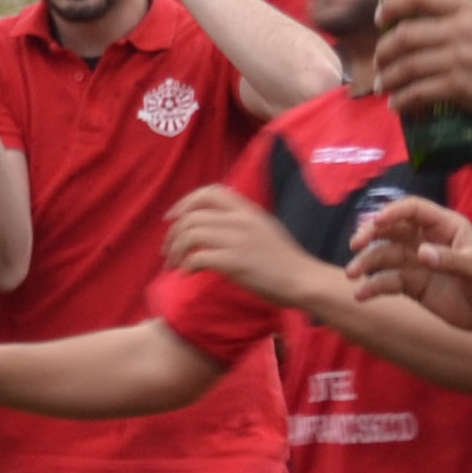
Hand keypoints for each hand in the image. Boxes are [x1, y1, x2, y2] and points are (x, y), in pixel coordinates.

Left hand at [165, 184, 336, 312]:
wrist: (303, 280)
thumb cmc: (284, 260)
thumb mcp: (264, 227)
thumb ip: (241, 220)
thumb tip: (215, 221)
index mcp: (247, 210)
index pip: (208, 192)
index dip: (185, 202)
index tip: (173, 218)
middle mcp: (239, 220)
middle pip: (191, 216)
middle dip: (173, 234)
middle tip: (168, 252)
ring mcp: (236, 240)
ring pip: (190, 235)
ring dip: (176, 251)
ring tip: (175, 265)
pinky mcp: (233, 262)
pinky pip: (197, 257)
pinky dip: (187, 265)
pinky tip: (188, 274)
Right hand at [348, 193, 471, 337]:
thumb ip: (450, 260)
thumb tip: (420, 253)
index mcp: (445, 227)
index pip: (414, 210)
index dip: (394, 212)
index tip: (377, 222)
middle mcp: (426, 240)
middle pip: (392, 229)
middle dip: (371, 234)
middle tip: (356, 244)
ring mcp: (417, 263)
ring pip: (385, 255)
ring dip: (366, 262)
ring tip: (353, 275)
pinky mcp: (413, 285)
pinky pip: (388, 281)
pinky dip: (373, 287)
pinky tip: (361, 295)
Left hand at [372, 0, 471, 127]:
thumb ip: (460, 17)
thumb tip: (421, 20)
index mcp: (470, 8)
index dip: (393, 4)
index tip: (380, 18)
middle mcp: (462, 29)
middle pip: (405, 35)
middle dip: (384, 50)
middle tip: (379, 61)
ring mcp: (460, 58)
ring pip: (407, 66)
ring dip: (389, 78)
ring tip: (383, 86)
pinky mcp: (460, 86)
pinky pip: (419, 92)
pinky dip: (403, 100)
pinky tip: (398, 105)